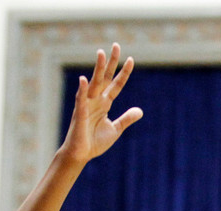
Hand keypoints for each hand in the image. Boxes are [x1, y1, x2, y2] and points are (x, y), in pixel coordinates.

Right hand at [60, 43, 143, 162]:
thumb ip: (126, 119)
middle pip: (105, 78)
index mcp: (104, 103)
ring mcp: (87, 105)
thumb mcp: (115, 129)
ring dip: (97, 69)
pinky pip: (81, 100)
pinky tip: (84, 79)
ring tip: (101, 54)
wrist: (81, 155)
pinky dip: (82, 90)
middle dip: (111, 63)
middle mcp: (96, 100)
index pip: (116, 84)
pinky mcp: (79, 114)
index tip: (131, 59)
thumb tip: (140, 111)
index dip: (124, 73)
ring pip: (93, 83)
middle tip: (116, 45)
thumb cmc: (95, 142)